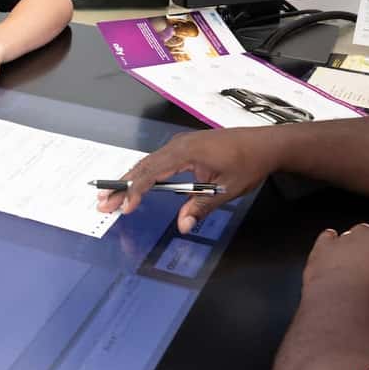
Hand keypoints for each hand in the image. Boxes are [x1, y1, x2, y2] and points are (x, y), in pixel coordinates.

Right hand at [98, 126, 283, 229]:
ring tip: (111, 196)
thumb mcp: (227, 188)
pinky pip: (158, 161)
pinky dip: (143, 174)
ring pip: (148, 162)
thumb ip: (202, 206)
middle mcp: (179, 145)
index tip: (125, 207)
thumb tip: (183, 225)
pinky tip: (136, 185)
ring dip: (130, 180)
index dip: (136, 191)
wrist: (266, 144)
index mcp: (186, 152)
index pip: (153, 172)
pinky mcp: (185, 148)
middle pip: (143, 166)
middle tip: (103, 203)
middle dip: (122, 186)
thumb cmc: (249, 163)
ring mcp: (181, 144)